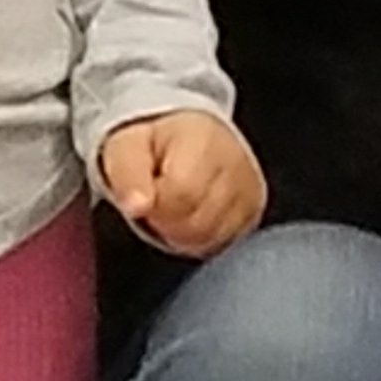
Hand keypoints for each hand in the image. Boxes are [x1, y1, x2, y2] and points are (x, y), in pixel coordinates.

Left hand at [100, 110, 267, 257]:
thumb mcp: (127, 148)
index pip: (180, 194)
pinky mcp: (253, 211)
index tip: (146, 191)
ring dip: (181, 231)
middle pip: (196, 221)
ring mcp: (249, 189)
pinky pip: (222, 243)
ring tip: (174, 203)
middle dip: (166, 220)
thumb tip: (136, 206)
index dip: (154, 203)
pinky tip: (190, 214)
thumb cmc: (156, 144)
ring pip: (209, 237)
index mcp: (204, 138)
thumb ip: (127, 175)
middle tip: (158, 197)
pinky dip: (199, 238)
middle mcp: (236, 163)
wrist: (186, 137)